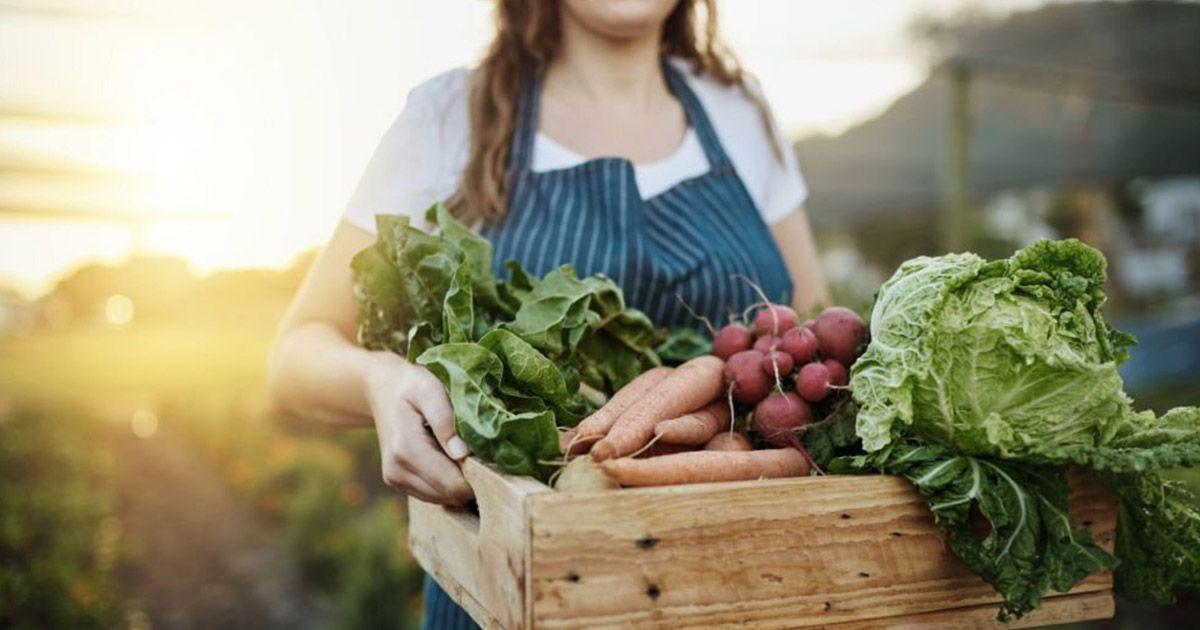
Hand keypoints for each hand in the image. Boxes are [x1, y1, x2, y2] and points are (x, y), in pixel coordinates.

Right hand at [363, 352, 473, 504]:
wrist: (381, 389)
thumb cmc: (410, 385)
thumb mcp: (430, 390)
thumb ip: (445, 420)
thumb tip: (463, 454)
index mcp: (406, 449)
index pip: (451, 484)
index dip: (477, 476)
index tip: (490, 455)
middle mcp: (397, 471)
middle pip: (449, 495)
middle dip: (471, 479)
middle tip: (482, 451)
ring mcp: (396, 480)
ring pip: (443, 499)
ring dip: (459, 481)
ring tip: (463, 451)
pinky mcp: (398, 483)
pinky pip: (433, 494)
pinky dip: (447, 482)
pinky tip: (449, 457)